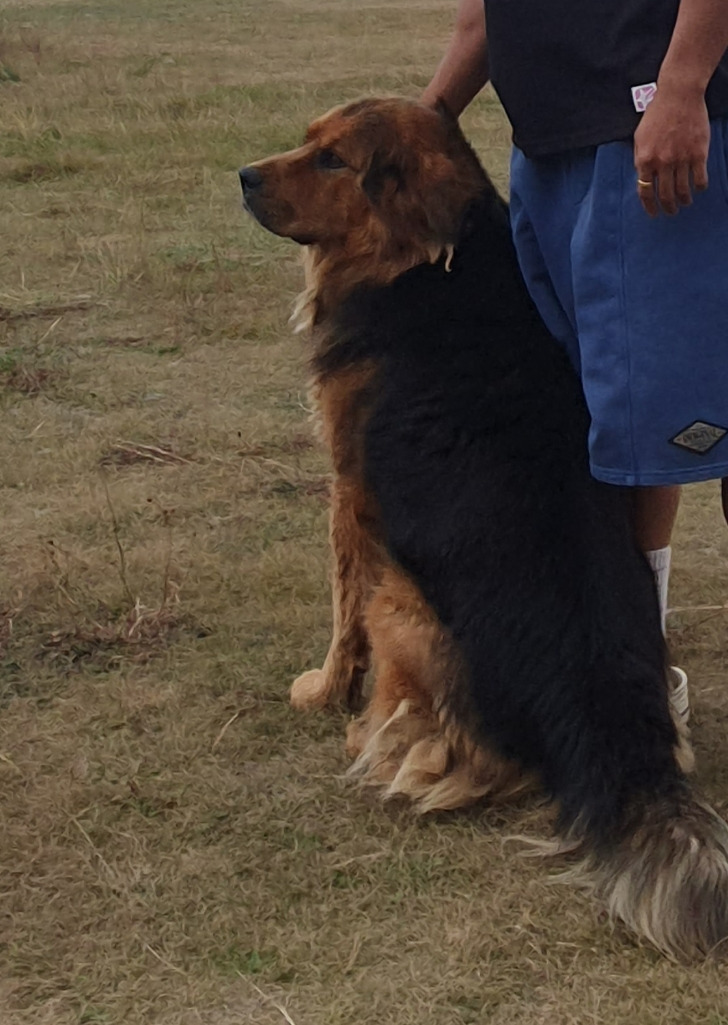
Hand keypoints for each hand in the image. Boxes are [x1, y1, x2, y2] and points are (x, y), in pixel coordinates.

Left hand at [633, 85, 709, 215]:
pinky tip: (698, 189)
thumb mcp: (639, 137)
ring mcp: (681, 159)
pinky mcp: (698, 153)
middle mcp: (662, 162)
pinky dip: (699, 187)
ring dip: (683, 200)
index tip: (654, 213)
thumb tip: (642, 178)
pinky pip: (699, 179)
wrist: (679, 95)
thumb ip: (640, 158)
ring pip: (683, 190)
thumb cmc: (657, 114)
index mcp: (645, 159)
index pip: (645, 191)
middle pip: (665, 195)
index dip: (649, 206)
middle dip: (668, 207)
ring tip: (684, 203)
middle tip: (671, 211)